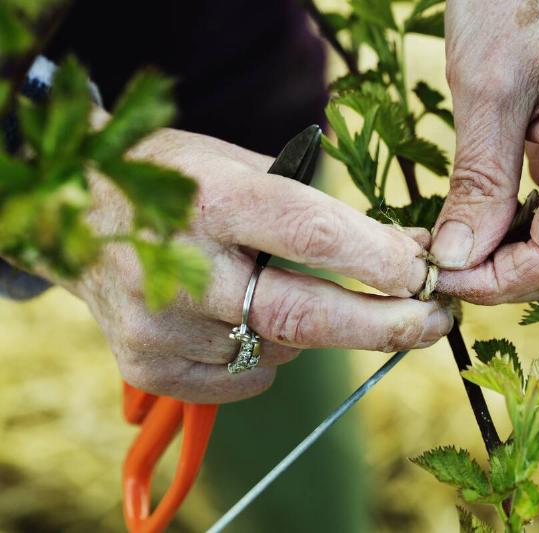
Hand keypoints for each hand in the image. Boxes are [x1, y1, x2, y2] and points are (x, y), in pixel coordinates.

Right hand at [57, 127, 451, 402]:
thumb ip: (325, 212)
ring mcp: (161, 325)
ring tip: (290, 291)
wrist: (78, 215)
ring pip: (280, 349)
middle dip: (384, 326)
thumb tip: (409, 250)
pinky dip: (270, 354)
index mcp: (212, 199)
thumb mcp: (246, 167)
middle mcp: (182, 268)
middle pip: (304, 316)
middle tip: (435, 323)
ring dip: (312, 330)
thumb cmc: (178, 182)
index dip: (380, 261)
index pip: (313, 235)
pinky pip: (246, 377)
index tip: (431, 274)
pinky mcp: (149, 364)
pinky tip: (247, 318)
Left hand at [431, 0, 538, 303]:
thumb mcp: (485, 92)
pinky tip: (482, 221)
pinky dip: (525, 231)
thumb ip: (478, 184)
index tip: (440, 278)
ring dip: (516, 260)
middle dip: (508, 279)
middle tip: (444, 268)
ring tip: (456, 248)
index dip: (497, 282)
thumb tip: (457, 259)